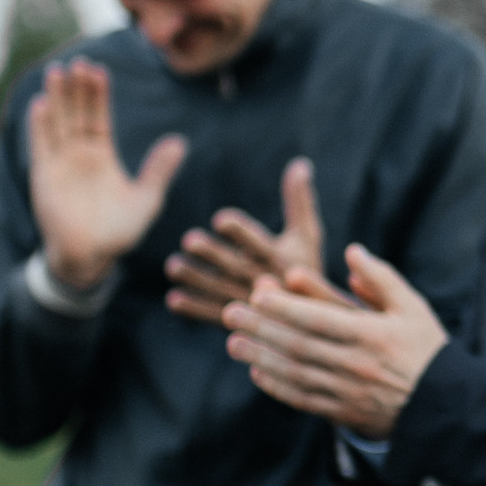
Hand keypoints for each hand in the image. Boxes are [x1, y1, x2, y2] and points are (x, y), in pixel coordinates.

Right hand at [26, 60, 188, 293]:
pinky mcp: (44, 177)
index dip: (98, 94)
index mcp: (102, 155)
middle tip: (79, 62)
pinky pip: (41, 146)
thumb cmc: (119, 232)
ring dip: (57, 98)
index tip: (99, 70)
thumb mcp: (146, 199)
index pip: (99, 117)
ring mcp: (60, 163)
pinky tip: (41, 104)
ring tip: (58, 72)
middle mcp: (79, 154)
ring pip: (57, 123)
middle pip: (76, 113)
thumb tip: (180, 142)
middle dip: (77, 88)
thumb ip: (159, 171)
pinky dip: (40, 126)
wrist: (91, 258)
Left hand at [163, 160, 324, 324]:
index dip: (240, 231)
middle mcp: (264, 281)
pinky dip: (194, 309)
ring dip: (195, 279)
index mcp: (281, 258)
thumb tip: (300, 163)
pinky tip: (174, 299)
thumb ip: (300, 202)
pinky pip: (212, 316)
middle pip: (234, 266)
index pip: (258, 242)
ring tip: (173, 266)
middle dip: (212, 254)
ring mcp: (250, 303)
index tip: (220, 219)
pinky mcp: (239, 321)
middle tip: (189, 240)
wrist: (313, 321)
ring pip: (218, 290)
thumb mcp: (307, 236)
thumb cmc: (306, 269)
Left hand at [224, 245, 449, 436]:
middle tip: (230, 312)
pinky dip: (277, 387)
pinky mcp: (343, 413)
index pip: (318, 318)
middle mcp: (356, 365)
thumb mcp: (412, 308)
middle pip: (298, 345)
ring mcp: (348, 392)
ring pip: (294, 373)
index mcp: (372, 335)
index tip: (257, 292)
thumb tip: (351, 252)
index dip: (284, 306)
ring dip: (260, 357)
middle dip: (261, 328)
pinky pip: (303, 400)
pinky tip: (258, 373)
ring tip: (233, 342)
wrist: (444, 406)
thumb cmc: (427, 350)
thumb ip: (381, 278)